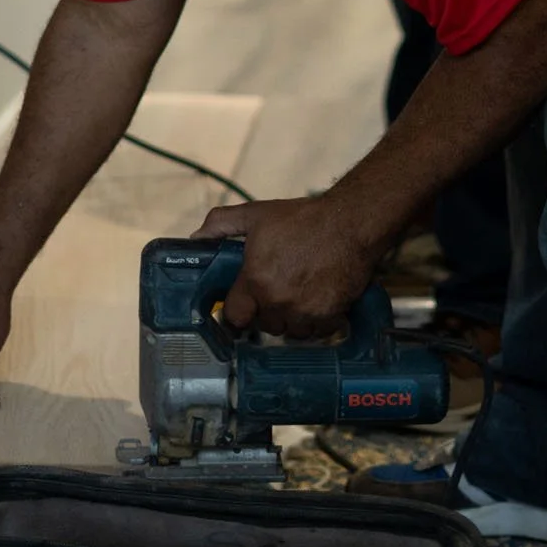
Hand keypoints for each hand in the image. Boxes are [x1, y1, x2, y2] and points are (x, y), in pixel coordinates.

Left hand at [193, 197, 380, 336]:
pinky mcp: (329, 317)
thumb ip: (222, 224)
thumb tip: (196, 239)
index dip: (237, 311)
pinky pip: (316, 332)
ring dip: (292, 319)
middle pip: (264, 325)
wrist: (350, 223)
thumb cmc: (303, 219)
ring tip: (299, 293)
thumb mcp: (257, 214)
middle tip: (277, 289)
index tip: (243, 305)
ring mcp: (304, 312)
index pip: (234, 316)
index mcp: (256, 280)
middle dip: (267, 311)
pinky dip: (317, 322)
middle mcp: (278, 301)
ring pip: (290, 331)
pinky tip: (319, 299)